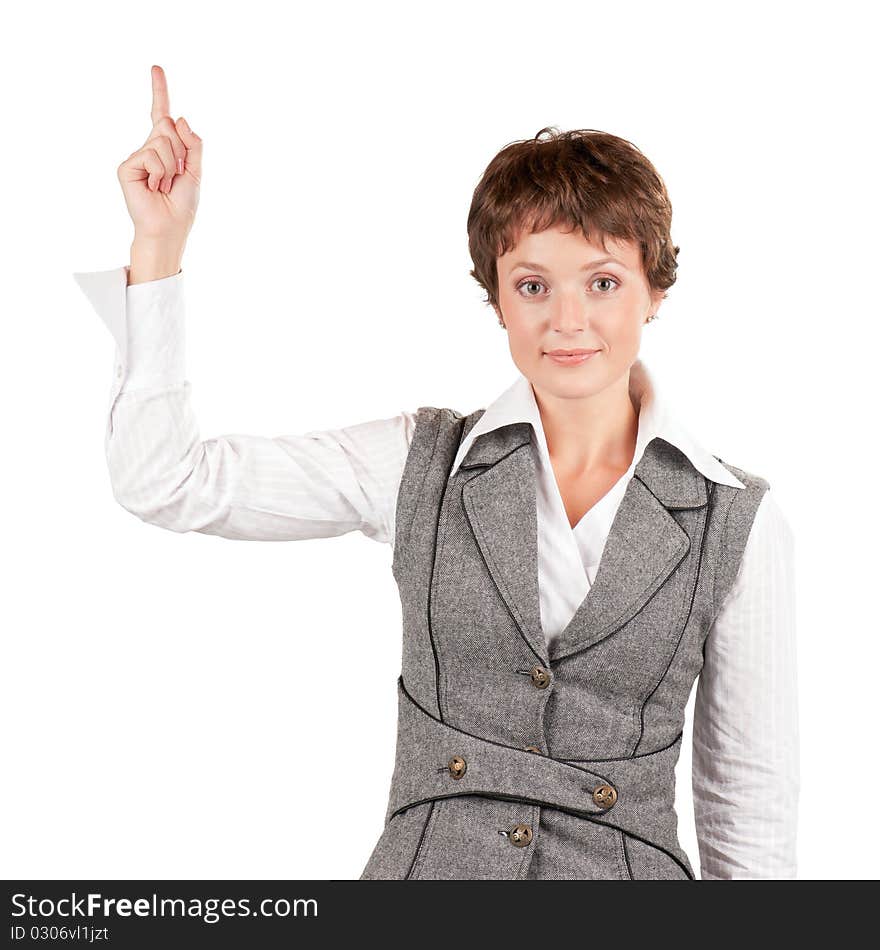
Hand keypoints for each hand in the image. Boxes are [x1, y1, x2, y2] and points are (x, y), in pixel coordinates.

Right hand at [117, 64, 202, 244]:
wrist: (169, 228)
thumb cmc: (182, 204)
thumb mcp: (196, 171)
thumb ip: (193, 143)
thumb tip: (179, 117)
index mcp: (166, 148)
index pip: (162, 115)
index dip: (160, 91)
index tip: (156, 67)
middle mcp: (149, 148)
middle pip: (169, 126)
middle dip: (181, 152)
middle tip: (176, 177)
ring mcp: (137, 156)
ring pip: (162, 141)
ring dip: (172, 166)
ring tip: (165, 185)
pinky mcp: (127, 166)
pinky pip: (151, 155)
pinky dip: (160, 173)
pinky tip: (154, 188)